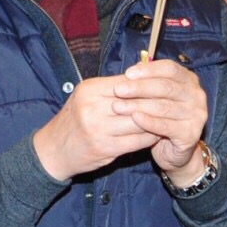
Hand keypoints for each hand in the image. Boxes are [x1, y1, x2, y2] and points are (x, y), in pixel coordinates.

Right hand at [31, 76, 159, 181]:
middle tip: (173, 102)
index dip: (148, 85)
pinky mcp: (104, 149)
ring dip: (156, 121)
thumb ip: (112, 88)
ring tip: (168, 118)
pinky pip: (136, 141)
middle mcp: (92, 108)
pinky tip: (157, 134)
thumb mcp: (86, 97)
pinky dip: (149, 137)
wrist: (53, 150)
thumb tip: (143, 76)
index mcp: (90, 90)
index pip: (128, 83)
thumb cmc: (74, 120)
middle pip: (135, 102)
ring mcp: (98, 130)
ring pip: (138, 122)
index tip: (165, 86)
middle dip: (156, 103)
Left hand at [115, 59, 209, 180]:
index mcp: (189, 80)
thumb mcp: (156, 97)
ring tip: (119, 106)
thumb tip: (133, 69)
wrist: (173, 150)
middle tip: (118, 90)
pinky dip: (149, 121)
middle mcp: (196, 95)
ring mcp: (197, 115)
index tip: (128, 74)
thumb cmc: (162, 118)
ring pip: (164, 107)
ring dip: (139, 105)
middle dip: (139, 88)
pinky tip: (134, 118)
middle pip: (166, 87)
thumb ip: (148, 82)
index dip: (148, 70)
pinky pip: (166, 126)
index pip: (170, 68)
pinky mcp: (191, 134)